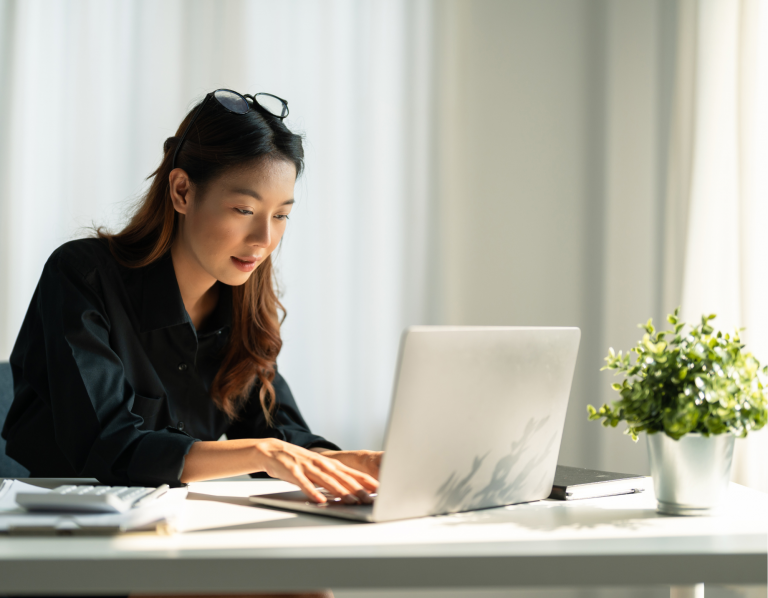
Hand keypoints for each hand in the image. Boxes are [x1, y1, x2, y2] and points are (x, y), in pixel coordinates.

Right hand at [254, 438, 377, 503]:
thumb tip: (351, 490)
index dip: (365, 481)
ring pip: (326, 480)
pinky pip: (304, 484)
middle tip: (368, 499)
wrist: (272, 450)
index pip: (351, 472)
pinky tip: (320, 500)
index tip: (378, 489)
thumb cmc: (298, 462)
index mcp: (329, 463)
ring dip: (339, 492)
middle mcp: (321, 464)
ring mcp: (307, 467)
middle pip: (342, 477)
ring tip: (351, 501)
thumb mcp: (318, 467)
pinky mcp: (293, 472)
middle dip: (357, 489)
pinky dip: (313, 492)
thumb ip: (333, 477)